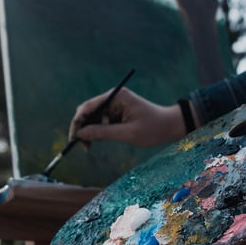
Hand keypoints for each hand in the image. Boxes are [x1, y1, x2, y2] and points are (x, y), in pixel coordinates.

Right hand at [69, 88, 186, 146]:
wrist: (171, 126)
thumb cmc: (154, 128)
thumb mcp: (127, 133)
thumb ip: (102, 133)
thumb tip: (80, 134)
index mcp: (116, 97)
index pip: (88, 107)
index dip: (77, 122)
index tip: (73, 138)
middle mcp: (113, 97)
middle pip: (88, 111)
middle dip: (82, 128)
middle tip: (82, 146)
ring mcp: (115, 104)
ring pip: (93, 117)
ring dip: (89, 131)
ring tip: (89, 147)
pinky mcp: (117, 112)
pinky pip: (101, 120)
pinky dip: (97, 131)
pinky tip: (97, 141)